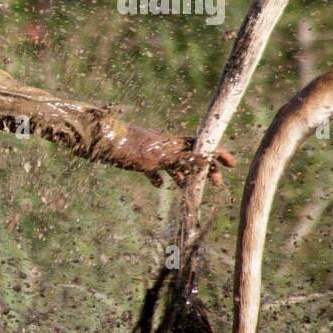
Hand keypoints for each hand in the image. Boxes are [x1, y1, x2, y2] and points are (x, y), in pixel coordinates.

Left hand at [107, 123, 236, 188]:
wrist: (100, 142)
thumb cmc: (130, 149)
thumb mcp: (159, 158)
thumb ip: (182, 159)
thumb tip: (207, 159)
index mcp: (174, 143)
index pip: (203, 146)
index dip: (218, 154)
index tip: (232, 165)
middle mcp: (166, 145)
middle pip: (192, 156)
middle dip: (206, 169)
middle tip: (217, 183)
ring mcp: (152, 151)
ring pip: (174, 164)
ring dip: (185, 175)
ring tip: (191, 190)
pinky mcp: (138, 158)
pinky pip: (153, 168)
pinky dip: (159, 176)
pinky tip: (159, 186)